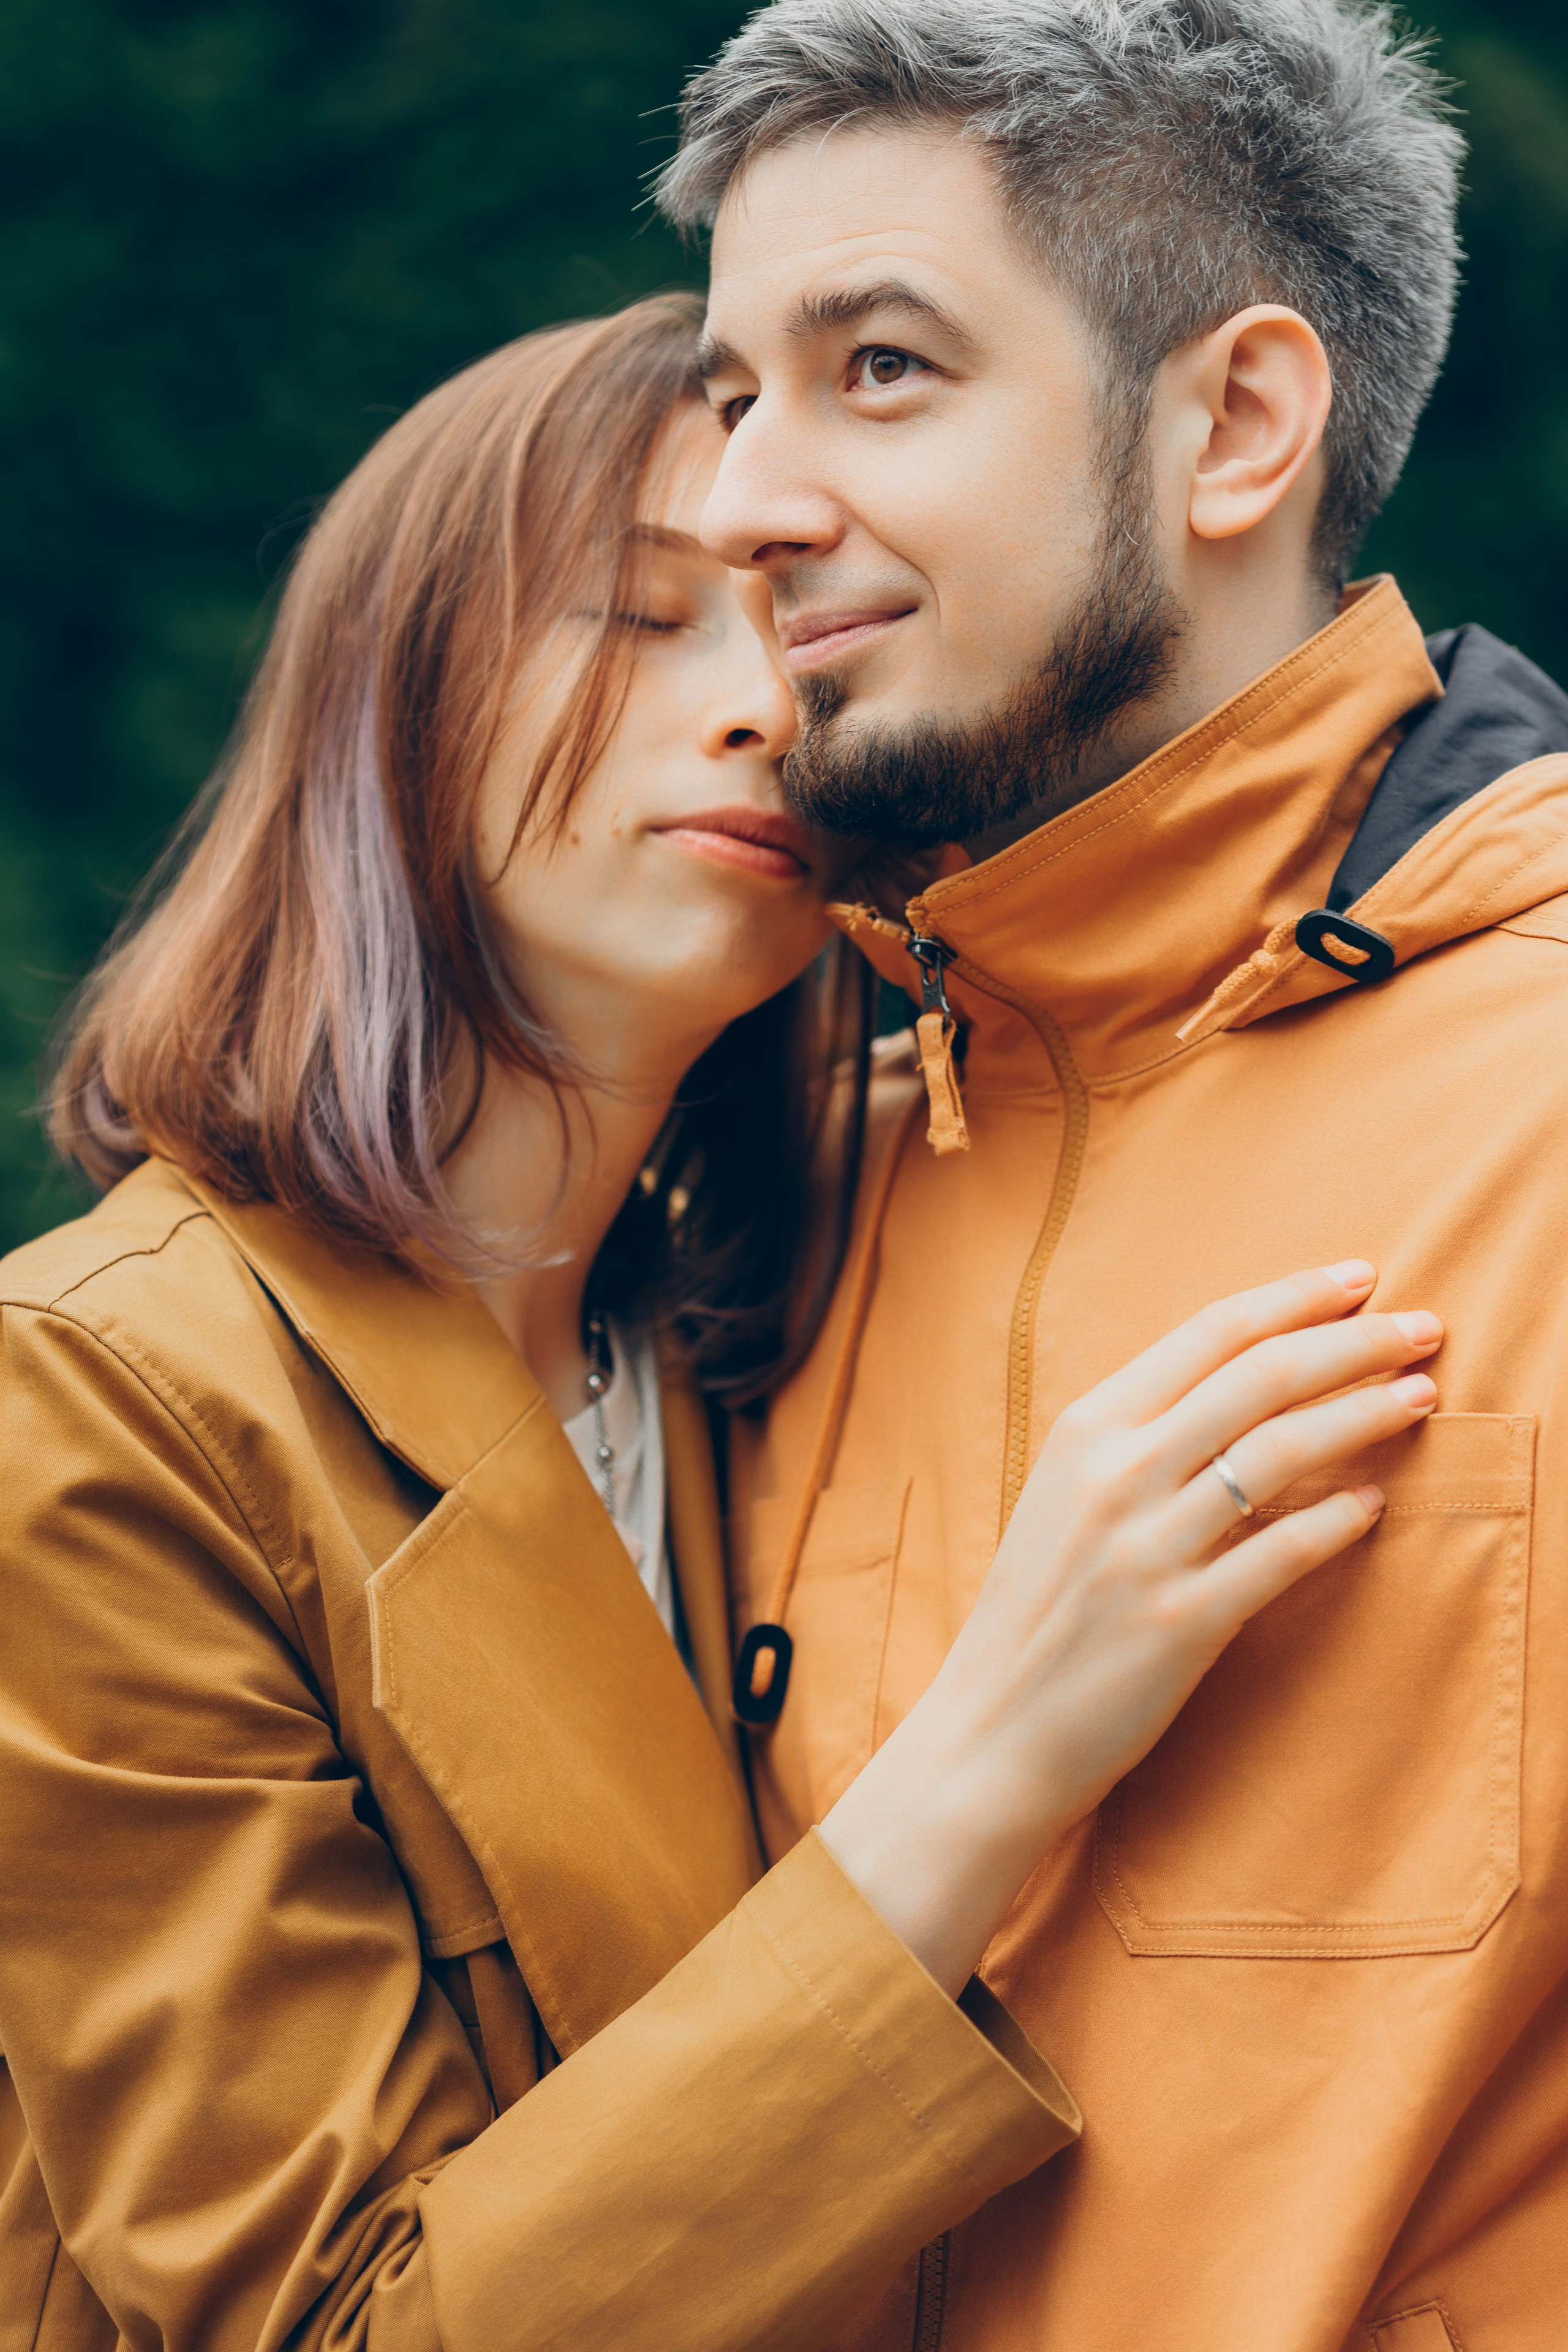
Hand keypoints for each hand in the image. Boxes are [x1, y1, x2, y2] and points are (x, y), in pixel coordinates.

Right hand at [820, 1260, 1440, 1992]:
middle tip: (1422, 1325)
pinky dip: (1336, 1522)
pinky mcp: (1180, 1622)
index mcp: (1085, 1428)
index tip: (1361, 1278)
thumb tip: (1239, 1391)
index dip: (1295, 1297)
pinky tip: (1374, 1504)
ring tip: (1420, 1397)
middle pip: (1260, 1377)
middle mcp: (1113, 1473)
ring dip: (1364, 1414)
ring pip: (1280, 1452)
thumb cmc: (1038, 1612)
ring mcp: (1145, 1546)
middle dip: (1355, 1341)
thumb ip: (1138, 1440)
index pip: (1210, 1333)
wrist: (991, 1730)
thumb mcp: (1064, 1497)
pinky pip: (1280, 1553)